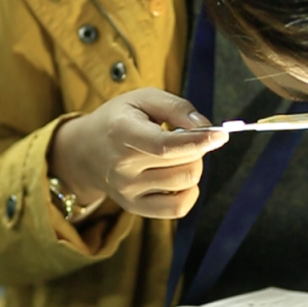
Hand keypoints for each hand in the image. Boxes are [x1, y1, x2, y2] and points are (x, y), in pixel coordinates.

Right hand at [49, 88, 228, 218]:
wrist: (86, 150)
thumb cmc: (119, 119)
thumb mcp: (143, 98)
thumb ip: (176, 107)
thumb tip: (205, 127)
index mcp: (121, 133)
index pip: (164, 146)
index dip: (198, 141)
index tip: (221, 134)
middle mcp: (122, 168)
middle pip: (183, 165)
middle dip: (198, 147)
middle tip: (187, 136)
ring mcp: (128, 192)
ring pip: (186, 184)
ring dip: (193, 165)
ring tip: (178, 154)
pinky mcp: (135, 208)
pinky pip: (178, 208)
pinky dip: (189, 190)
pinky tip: (178, 174)